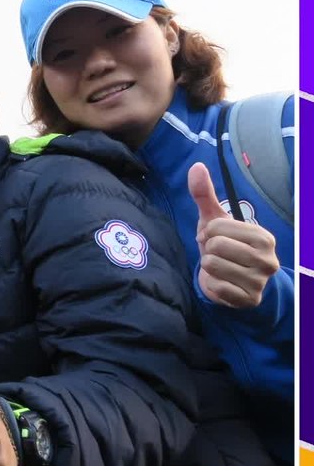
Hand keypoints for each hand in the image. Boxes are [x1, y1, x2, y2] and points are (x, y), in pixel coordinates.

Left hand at [189, 162, 279, 307]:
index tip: (217, 239)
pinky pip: (216, 287)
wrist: (236, 284)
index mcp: (263, 237)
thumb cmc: (226, 247)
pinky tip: (223, 283)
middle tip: (218, 255)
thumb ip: (205, 195)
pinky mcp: (250, 300)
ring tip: (220, 268)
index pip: (216, 227)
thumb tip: (196, 166)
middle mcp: (268, 259)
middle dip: (208, 249)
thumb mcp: (215, 221)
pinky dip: (213, 285)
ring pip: (213, 265)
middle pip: (215, 246)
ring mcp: (261, 281)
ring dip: (209, 267)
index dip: (208, 233)